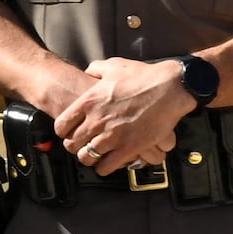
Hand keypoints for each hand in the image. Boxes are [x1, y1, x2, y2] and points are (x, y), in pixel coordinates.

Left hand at [49, 55, 197, 173]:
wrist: (170, 87)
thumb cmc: (144, 76)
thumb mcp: (113, 66)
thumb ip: (95, 70)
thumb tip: (88, 71)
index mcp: (89, 102)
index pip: (62, 125)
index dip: (63, 132)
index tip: (68, 133)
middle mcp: (96, 120)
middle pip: (72, 144)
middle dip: (75, 147)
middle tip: (80, 146)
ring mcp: (112, 135)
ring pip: (87, 157)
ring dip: (89, 158)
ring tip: (93, 156)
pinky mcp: (129, 147)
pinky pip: (106, 166)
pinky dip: (104, 168)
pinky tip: (107, 163)